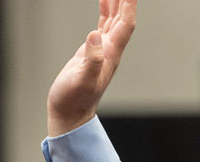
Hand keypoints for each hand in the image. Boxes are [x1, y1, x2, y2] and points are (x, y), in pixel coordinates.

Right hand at [46, 0, 137, 135]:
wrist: (69, 113)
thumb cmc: (74, 100)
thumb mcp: (82, 79)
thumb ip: (91, 59)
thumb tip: (95, 36)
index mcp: (111, 54)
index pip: (126, 23)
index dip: (129, 5)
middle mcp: (111, 49)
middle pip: (123, 18)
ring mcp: (103, 49)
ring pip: (114, 19)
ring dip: (117, 2)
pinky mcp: (93, 51)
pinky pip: (104, 25)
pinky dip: (106, 11)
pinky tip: (104, 2)